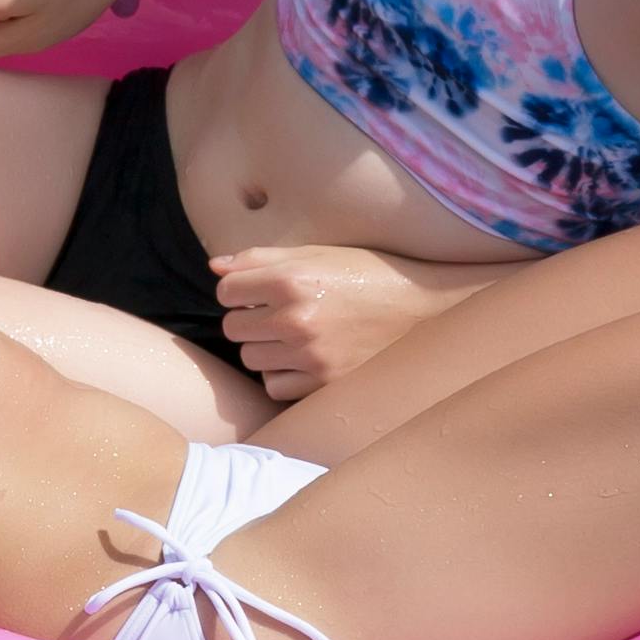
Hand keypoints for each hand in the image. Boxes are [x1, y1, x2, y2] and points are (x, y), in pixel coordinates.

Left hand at [208, 243, 493, 398]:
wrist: (424, 309)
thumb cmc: (369, 275)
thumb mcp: (318, 253)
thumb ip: (262, 258)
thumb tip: (216, 266)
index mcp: (291, 279)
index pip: (226, 292)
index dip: (238, 290)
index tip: (257, 291)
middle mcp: (296, 318)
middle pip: (233, 328)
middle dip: (249, 320)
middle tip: (277, 314)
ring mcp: (310, 355)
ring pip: (251, 359)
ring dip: (265, 348)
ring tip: (293, 336)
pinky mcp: (324, 384)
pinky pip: (275, 386)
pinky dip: (283, 375)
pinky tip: (303, 359)